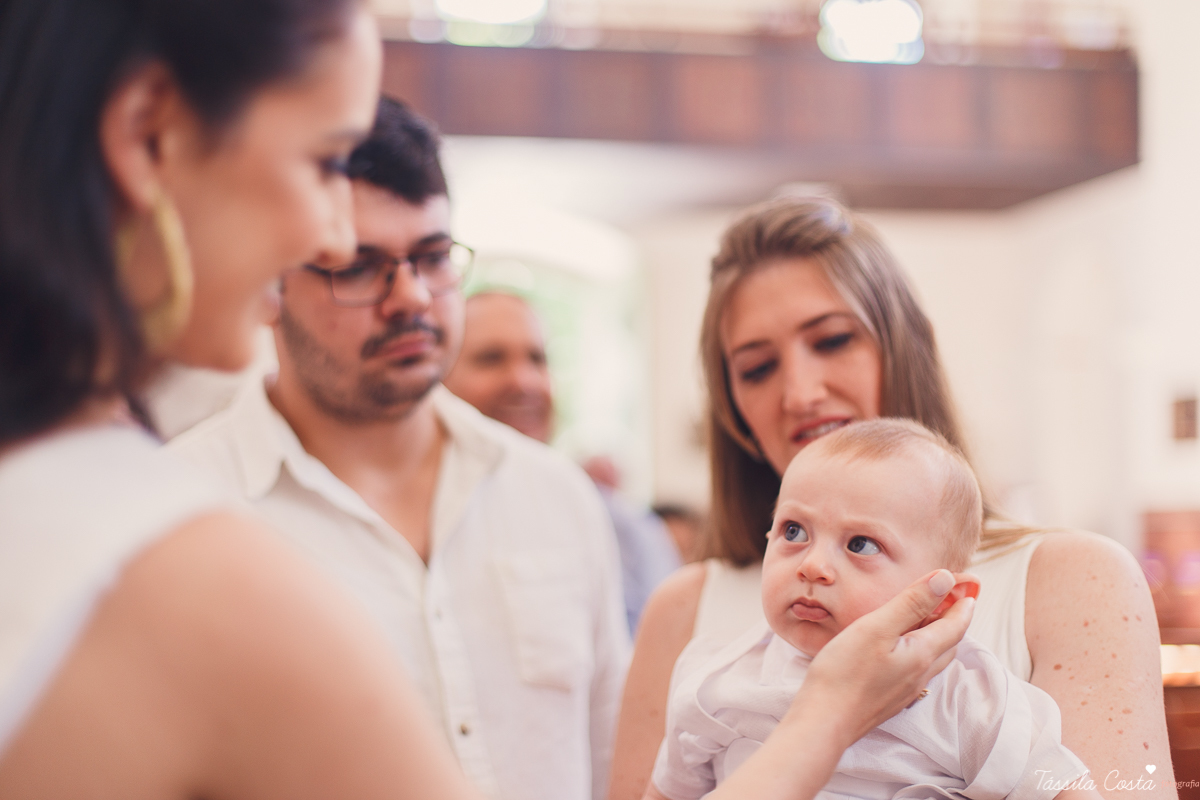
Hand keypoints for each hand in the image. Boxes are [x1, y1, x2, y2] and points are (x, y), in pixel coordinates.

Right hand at [784, 569, 974, 749]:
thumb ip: (911, 603)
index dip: (964, 604)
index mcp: (922, 654)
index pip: (955, 626)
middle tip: (951, 599)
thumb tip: (946, 579)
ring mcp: (905, 689)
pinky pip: (916, 670)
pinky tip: (901, 648)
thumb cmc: (845, 672)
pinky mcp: (890, 698)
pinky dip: (920, 651)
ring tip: (929, 619)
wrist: (824, 721)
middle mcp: (920, 674)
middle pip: (949, 643)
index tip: (969, 587)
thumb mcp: (877, 627)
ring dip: (938, 636)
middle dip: (954, 619)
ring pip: (933, 659)